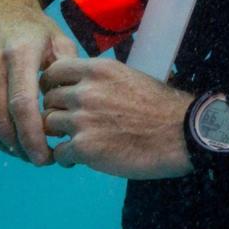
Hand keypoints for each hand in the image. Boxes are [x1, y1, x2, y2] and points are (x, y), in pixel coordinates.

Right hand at [0, 0, 77, 165]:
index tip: (47, 159)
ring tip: (29, 151)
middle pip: (2, 123)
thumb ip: (70, 73)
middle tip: (42, 160)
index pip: (22, 105)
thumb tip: (75, 111)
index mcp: (18, 53)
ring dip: (8, 148)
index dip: (33, 137)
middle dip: (23, 149)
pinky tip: (10, 139)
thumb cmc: (35, 32)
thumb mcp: (59, 41)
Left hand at [40, 57, 194, 179]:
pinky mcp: (83, 147)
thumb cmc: (160, 107)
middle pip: (48, 99)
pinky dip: (66, 157)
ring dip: (59, 134)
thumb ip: (101, 81)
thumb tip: (81, 86)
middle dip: (56, 111)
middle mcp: (86, 91)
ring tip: (75, 141)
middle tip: (69, 123)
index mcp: (99, 70)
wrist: (180, 133)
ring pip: (49, 125)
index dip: (52, 84)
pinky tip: (80, 158)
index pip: (54, 70)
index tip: (59, 95)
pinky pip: (58, 152)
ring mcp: (82, 119)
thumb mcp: (130, 77)